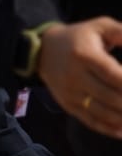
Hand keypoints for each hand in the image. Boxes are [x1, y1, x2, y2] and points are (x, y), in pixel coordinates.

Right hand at [39, 19, 121, 137]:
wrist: (42, 51)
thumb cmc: (79, 36)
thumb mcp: (101, 26)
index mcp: (85, 55)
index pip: (114, 75)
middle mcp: (75, 76)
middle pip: (110, 97)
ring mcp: (70, 93)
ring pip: (102, 113)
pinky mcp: (68, 104)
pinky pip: (90, 121)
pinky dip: (109, 129)